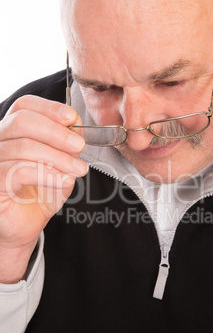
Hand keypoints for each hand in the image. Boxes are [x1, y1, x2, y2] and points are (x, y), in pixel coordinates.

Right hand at [0, 95, 87, 282]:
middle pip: (22, 121)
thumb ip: (66, 146)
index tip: (73, 118)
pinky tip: (64, 180)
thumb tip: (76, 127)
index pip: (24, 106)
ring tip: (78, 169)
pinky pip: (19, 171)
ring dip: (58, 157)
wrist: (25, 227)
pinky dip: (47, 174)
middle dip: (56, 132)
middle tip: (80, 145)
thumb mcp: (59, 165)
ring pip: (23, 147)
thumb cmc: (40, 194)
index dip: (49, 108)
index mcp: (13, 132)